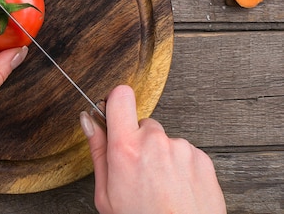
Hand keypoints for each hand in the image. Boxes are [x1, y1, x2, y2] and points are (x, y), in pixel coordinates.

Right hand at [80, 85, 225, 213]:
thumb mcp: (106, 193)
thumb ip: (97, 150)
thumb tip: (89, 121)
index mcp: (125, 149)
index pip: (121, 96)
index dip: (116, 102)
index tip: (115, 113)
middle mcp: (155, 142)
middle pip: (143, 124)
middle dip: (139, 141)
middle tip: (138, 171)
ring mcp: (181, 149)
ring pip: (165, 141)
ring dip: (161, 156)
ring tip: (160, 186)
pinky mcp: (202, 158)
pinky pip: (185, 153)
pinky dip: (180, 167)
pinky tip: (175, 189)